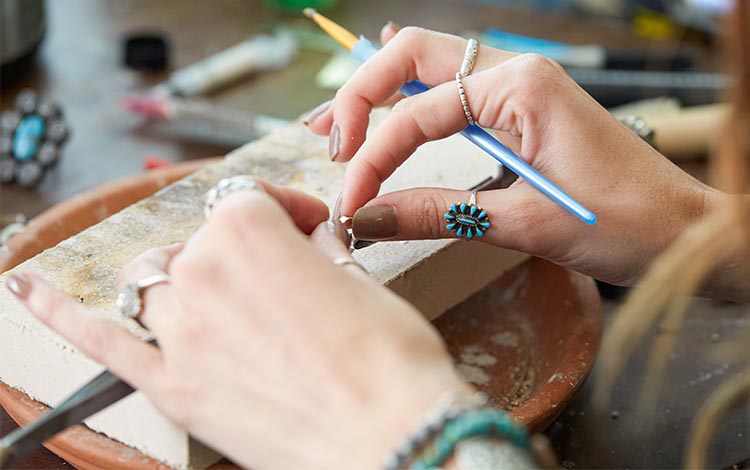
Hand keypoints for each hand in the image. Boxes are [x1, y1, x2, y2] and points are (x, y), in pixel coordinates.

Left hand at [6, 179, 470, 468]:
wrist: (389, 436)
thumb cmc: (387, 359)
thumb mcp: (359, 281)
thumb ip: (318, 252)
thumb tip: (311, 244)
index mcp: (246, 233)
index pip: (249, 198)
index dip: (287, 209)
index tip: (308, 224)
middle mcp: (200, 274)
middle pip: (202, 245)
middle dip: (244, 254)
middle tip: (288, 280)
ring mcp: (179, 334)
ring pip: (154, 285)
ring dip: (184, 282)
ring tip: (218, 299)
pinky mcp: (174, 388)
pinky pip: (101, 343)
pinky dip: (59, 312)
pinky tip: (28, 289)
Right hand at [306, 25, 717, 285]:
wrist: (687, 231)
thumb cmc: (626, 222)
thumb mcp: (525, 223)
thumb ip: (438, 213)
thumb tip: (365, 219)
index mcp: (521, 87)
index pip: (416, 113)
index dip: (373, 159)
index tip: (349, 204)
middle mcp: (517, 72)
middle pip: (411, 56)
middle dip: (360, 97)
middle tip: (331, 146)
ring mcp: (520, 86)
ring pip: (427, 67)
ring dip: (377, 92)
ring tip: (333, 126)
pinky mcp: (522, 109)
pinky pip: (452, 91)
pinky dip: (410, 100)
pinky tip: (383, 109)